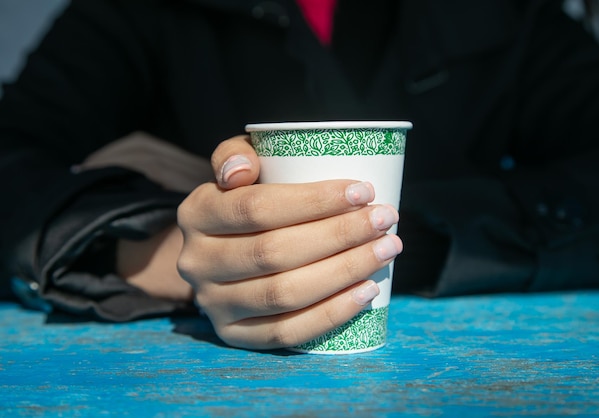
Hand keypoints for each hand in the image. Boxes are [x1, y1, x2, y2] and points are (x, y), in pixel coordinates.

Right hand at [177, 135, 402, 349]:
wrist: (221, 252)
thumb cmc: (246, 201)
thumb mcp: (237, 167)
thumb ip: (235, 155)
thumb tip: (242, 171)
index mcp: (196, 213)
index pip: (256, 208)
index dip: (314, 201)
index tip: (363, 192)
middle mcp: (196, 262)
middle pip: (275, 252)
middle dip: (340, 235)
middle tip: (385, 220)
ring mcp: (213, 303)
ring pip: (284, 294)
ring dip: (344, 272)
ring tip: (386, 250)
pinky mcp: (234, 335)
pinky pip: (285, 333)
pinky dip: (330, 314)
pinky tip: (365, 292)